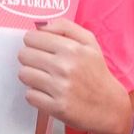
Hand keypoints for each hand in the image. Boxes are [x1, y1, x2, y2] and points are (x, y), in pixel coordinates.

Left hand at [19, 19, 131, 133]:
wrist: (109, 106)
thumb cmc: (97, 72)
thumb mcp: (90, 43)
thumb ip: (66, 27)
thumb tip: (41, 27)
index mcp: (72, 49)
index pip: (31, 38)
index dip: (34, 42)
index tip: (41, 48)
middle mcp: (65, 67)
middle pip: (24, 55)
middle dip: (31, 58)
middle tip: (43, 64)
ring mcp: (59, 88)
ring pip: (23, 74)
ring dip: (31, 76)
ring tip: (45, 79)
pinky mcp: (55, 107)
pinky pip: (29, 95)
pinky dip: (36, 94)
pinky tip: (49, 93)